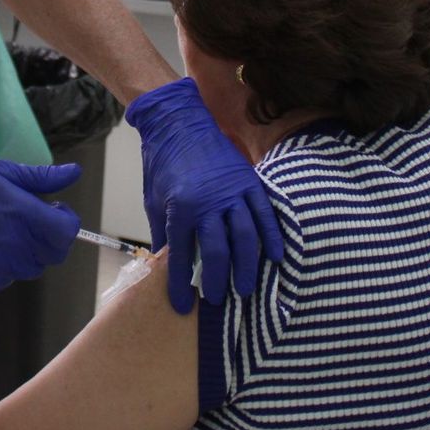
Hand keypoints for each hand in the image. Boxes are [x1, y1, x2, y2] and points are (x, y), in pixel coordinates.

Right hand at [0, 160, 81, 293]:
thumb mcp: (0, 171)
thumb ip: (40, 178)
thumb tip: (74, 173)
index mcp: (24, 215)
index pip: (68, 231)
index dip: (65, 220)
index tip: (53, 210)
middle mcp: (18, 246)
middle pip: (55, 253)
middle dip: (49, 237)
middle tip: (27, 220)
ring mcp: (3, 268)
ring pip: (33, 266)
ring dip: (27, 251)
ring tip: (1, 230)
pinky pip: (9, 275)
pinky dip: (6, 264)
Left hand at [125, 78, 283, 313]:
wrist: (178, 123)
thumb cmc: (163, 163)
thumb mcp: (154, 201)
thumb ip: (163, 233)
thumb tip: (167, 264)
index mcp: (180, 208)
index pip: (181, 256)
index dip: (180, 285)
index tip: (182, 307)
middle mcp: (209, 202)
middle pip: (217, 252)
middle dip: (218, 280)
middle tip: (219, 300)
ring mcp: (233, 191)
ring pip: (245, 237)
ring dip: (247, 267)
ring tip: (246, 288)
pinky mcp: (249, 181)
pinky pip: (265, 214)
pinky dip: (272, 236)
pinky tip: (275, 257)